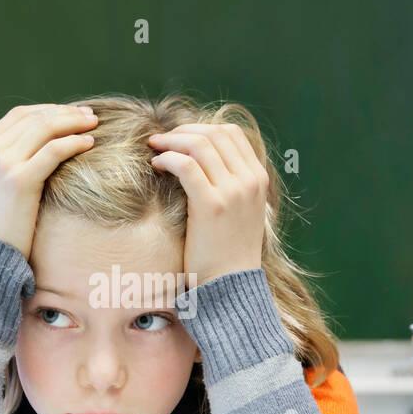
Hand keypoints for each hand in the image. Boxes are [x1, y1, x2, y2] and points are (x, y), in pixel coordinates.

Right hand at [0, 104, 97, 259]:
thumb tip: (35, 150)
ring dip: (73, 123)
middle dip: (65, 113)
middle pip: (34, 118)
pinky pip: (54, 151)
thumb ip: (4, 163)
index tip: (69, 113)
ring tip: (94, 124)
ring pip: (45, 129)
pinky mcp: (20, 181)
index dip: (48, 110)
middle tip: (89, 115)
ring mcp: (3, 164)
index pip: (19, 115)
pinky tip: (89, 143)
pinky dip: (74, 143)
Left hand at [148, 122, 267, 285]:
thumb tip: (200, 158)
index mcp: (258, 178)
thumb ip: (230, 183)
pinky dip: (168, 158)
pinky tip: (157, 165)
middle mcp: (250, 180)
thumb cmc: (228, 251)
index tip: (179, 136)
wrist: (232, 285)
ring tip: (154, 149)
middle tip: (161, 139)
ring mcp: (233, 192)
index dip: (201, 128)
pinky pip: (186, 166)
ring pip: (199, 144)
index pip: (231, 133)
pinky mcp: (212, 206)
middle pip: (214, 133)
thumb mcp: (240, 210)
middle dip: (183, 130)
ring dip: (171, 141)